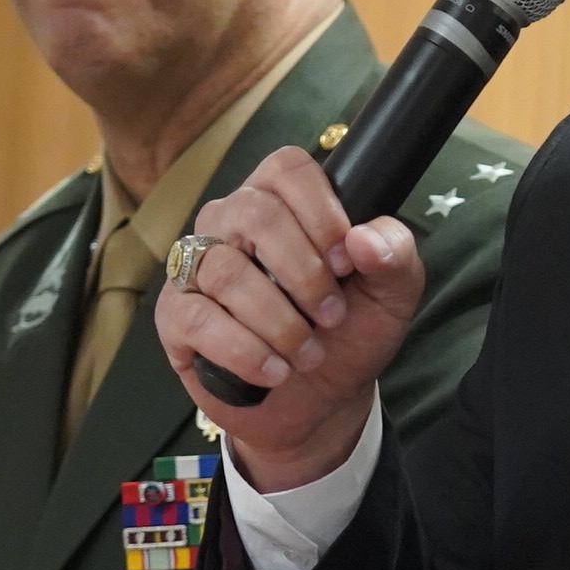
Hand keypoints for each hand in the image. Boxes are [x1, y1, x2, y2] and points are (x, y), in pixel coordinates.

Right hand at [156, 146, 426, 487]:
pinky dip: (243, 350)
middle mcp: (232, 222)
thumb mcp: (391, 295)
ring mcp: (197, 266)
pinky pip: (197, 319)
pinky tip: (275, 370)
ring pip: (225, 271)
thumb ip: (394, 255)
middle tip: (333, 315)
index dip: (321, 212)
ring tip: (309, 353)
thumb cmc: (350, 333)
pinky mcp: (176, 315)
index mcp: (282, 200)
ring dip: (278, 322)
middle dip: (303, 273)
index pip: (288, 169)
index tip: (346, 263)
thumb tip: (365, 239)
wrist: (321, 400)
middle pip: (255, 214)